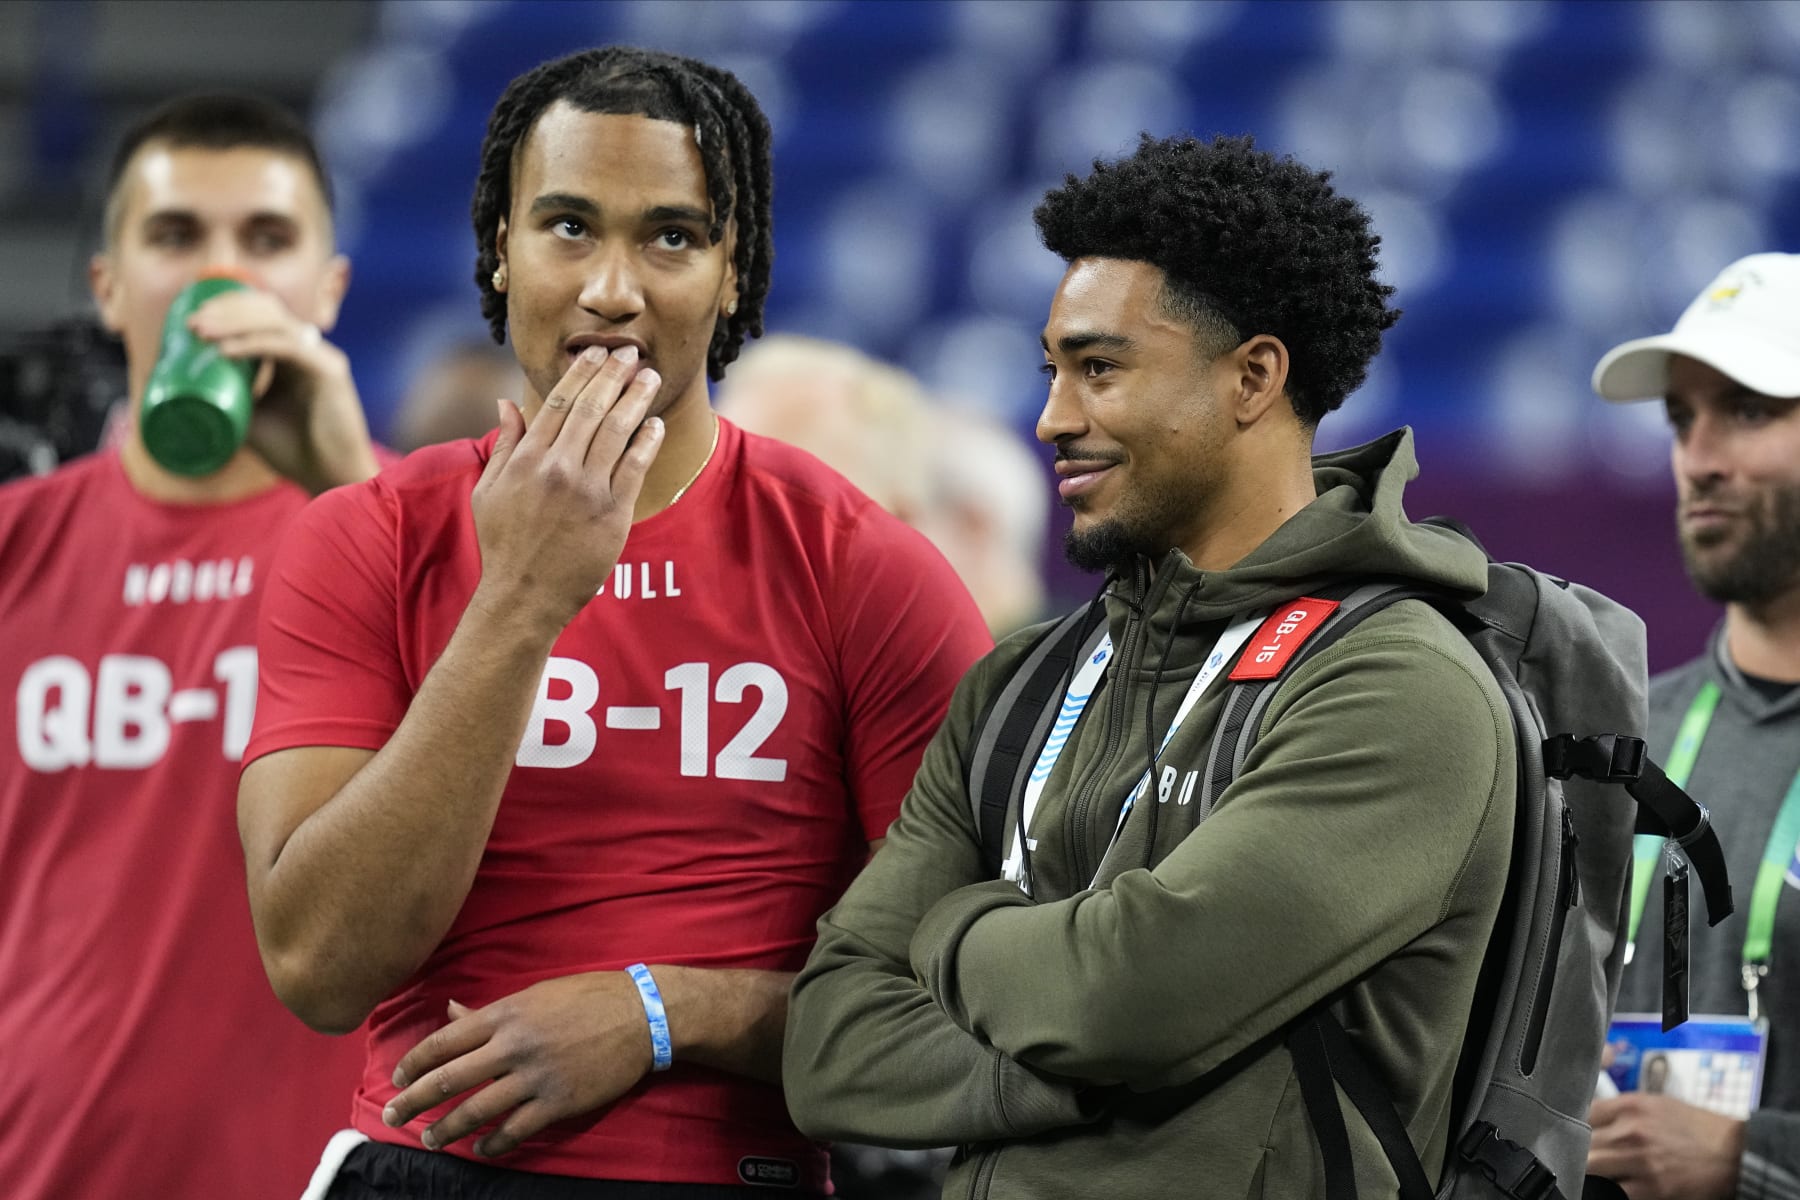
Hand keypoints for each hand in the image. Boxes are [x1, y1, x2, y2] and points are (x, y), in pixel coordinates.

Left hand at [188, 288, 377, 493]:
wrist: (331, 480)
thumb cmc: (295, 452)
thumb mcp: (251, 418)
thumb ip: (230, 397)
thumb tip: (184, 389)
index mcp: (294, 356)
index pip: (262, 315)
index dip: (227, 309)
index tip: (192, 321)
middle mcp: (311, 350)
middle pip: (268, 310)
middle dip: (226, 310)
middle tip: (193, 323)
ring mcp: (322, 357)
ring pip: (276, 323)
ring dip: (235, 323)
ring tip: (202, 332)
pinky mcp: (330, 371)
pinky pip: (286, 347)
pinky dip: (253, 345)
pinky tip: (226, 351)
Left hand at [382, 972, 655, 1158]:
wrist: (642, 1016)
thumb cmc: (587, 997)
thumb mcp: (534, 995)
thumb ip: (489, 1011)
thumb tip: (450, 1012)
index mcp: (504, 1014)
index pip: (443, 1041)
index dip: (413, 1063)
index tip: (397, 1077)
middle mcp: (513, 1045)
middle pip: (448, 1079)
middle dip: (413, 1102)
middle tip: (392, 1116)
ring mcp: (535, 1076)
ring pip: (476, 1111)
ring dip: (447, 1129)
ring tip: (431, 1139)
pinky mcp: (558, 1102)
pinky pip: (515, 1130)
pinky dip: (492, 1144)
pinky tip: (480, 1149)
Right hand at [467, 346, 663, 640]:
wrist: (524, 595)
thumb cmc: (504, 544)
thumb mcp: (488, 491)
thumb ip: (503, 444)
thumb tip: (504, 402)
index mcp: (526, 459)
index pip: (560, 401)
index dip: (583, 372)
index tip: (598, 352)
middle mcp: (557, 468)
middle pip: (592, 408)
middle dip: (614, 375)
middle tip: (632, 353)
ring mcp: (587, 490)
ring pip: (617, 431)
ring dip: (636, 399)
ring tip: (650, 376)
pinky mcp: (613, 514)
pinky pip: (635, 468)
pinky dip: (647, 442)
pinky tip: (655, 424)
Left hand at [1587, 1093, 1743, 1198]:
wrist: (1736, 1154)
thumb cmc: (1699, 1128)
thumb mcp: (1658, 1104)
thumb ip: (1623, 1110)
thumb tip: (1593, 1117)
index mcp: (1631, 1106)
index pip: (1583, 1114)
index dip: (1578, 1126)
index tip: (1579, 1134)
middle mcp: (1631, 1132)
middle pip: (1582, 1143)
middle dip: (1582, 1150)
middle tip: (1584, 1157)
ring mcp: (1639, 1162)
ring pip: (1590, 1168)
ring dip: (1591, 1172)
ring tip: (1596, 1173)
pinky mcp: (1651, 1189)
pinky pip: (1613, 1192)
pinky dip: (1610, 1190)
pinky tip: (1615, 1186)